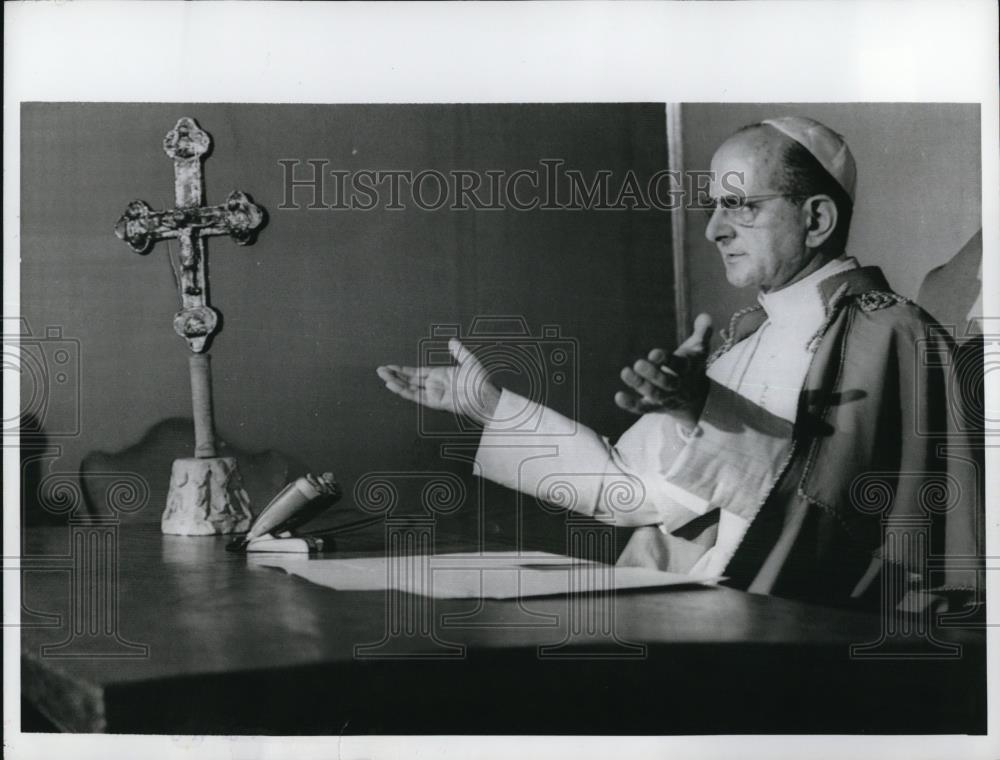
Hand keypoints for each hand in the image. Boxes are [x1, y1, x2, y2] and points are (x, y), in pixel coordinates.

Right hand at [377, 338, 500, 425]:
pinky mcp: (435, 401)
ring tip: (382, 376)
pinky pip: (416, 396)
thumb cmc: (480, 382)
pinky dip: (404, 391)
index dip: (403, 370)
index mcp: (440, 375)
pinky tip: (393, 385)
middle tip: (379, 371)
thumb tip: (452, 340)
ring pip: (409, 388)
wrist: (486, 396)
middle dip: (394, 375)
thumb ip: (459, 352)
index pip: (416, 372)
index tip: (390, 367)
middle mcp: (434, 385)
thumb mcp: (469, 362)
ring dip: (395, 382)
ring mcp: (433, 393)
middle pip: (409, 380)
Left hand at [614, 313, 712, 428]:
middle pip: (666, 383)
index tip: (653, 353)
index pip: (678, 365)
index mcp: (688, 369)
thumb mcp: (700, 349)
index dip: (666, 360)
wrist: (696, 398)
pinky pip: (642, 408)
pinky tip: (618, 396)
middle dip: (652, 374)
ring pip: (653, 394)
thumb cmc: (692, 366)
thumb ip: (702, 332)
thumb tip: (705, 316)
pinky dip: (631, 404)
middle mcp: (677, 385)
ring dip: (639, 384)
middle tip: (638, 364)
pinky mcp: (655, 407)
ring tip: (625, 372)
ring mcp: (666, 398)